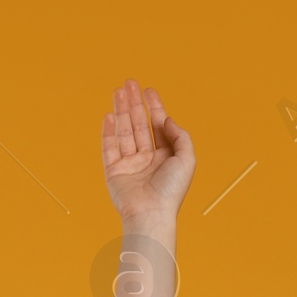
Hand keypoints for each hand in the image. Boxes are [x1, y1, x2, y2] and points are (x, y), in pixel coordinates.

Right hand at [102, 78, 194, 229]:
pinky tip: (110, 115)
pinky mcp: (114, 172)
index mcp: (165, 157)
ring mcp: (130, 165)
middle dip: (135, 103)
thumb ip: (180, 136)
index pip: (158, 126)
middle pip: (140, 125)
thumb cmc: (171, 191)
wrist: (151, 214)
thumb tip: (167, 119)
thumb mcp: (187, 159)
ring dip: (122, 110)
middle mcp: (147, 159)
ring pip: (124, 131)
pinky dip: (109, 131)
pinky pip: (110, 147)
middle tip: (130, 83)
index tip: (148, 90)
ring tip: (119, 91)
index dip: (154, 107)